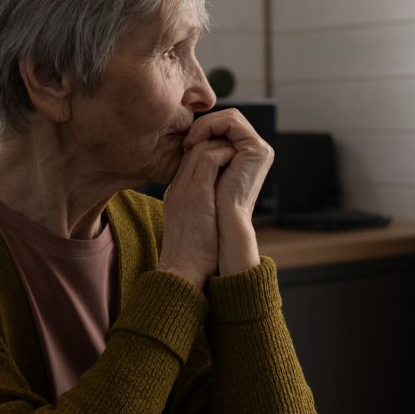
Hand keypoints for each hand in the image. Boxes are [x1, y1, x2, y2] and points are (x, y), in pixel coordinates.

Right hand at [158, 137, 235, 288]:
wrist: (182, 269)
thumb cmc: (192, 254)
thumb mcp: (192, 225)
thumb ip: (200, 208)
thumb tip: (219, 204)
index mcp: (176, 192)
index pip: (190, 158)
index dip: (209, 152)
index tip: (227, 157)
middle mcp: (178, 185)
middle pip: (193, 147)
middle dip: (216, 144)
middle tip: (235, 151)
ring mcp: (185, 187)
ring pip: (200, 147)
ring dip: (222, 147)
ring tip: (237, 156)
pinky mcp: (197, 192)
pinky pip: (210, 158)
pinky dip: (225, 155)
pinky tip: (236, 162)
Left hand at [183, 110, 272, 274]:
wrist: (221, 229)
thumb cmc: (209, 210)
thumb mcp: (204, 177)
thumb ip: (204, 156)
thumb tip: (192, 139)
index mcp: (245, 158)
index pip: (224, 128)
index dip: (203, 130)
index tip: (185, 145)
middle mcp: (255, 152)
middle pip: (228, 119)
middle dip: (205, 124)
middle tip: (187, 142)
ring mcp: (259, 150)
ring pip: (230, 117)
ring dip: (206, 124)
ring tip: (190, 142)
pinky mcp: (257, 149)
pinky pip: (232, 123)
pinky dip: (212, 125)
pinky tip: (197, 141)